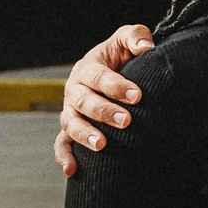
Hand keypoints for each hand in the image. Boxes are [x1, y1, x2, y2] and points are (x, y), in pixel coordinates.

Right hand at [54, 24, 153, 175]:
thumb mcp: (129, 39)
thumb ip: (136, 36)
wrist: (115, 71)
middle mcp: (75, 89)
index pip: (99, 76)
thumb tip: (145, 47)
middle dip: (104, 111)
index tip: (137, 96)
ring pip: (70, 122)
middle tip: (127, 121)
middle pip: (84, 101)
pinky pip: (62, 143)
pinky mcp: (70, 128)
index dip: (116, 86)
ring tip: (102, 145)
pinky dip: (64, 156)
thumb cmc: (123, 55)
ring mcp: (70, 110)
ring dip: (84, 134)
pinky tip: (72, 171)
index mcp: (88, 67)